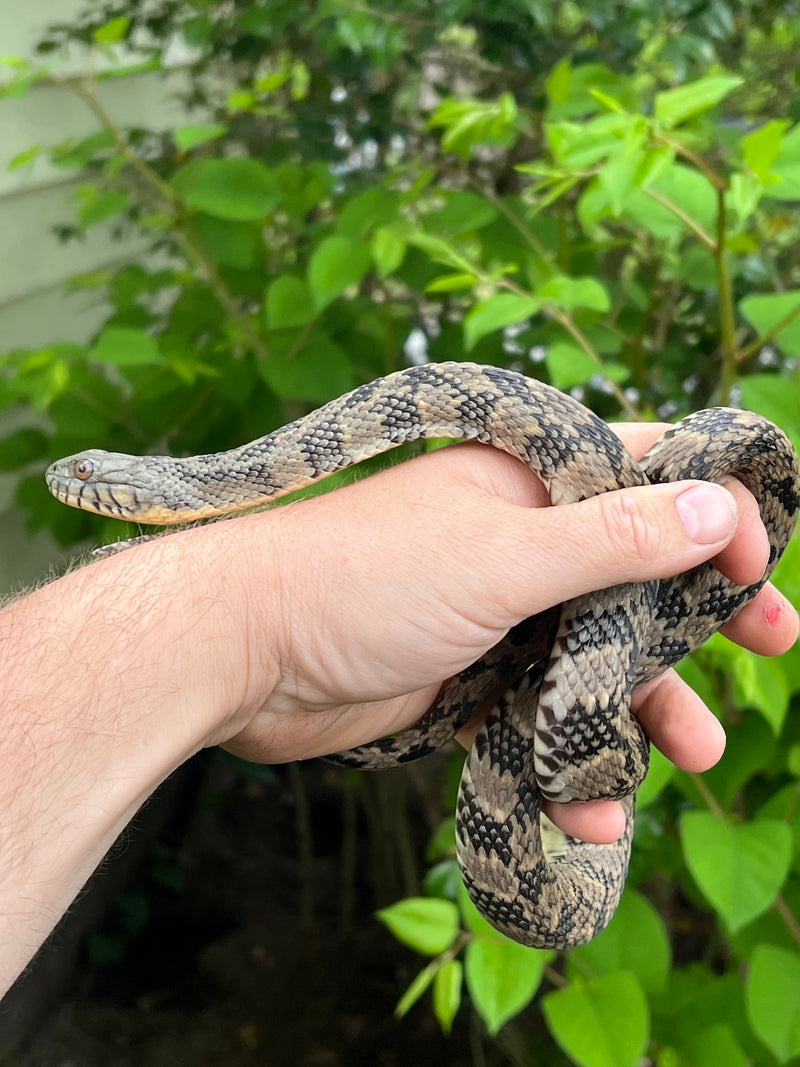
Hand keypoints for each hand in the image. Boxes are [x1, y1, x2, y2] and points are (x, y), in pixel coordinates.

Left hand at [214, 424, 797, 842]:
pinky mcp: (463, 677)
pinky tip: (592, 808)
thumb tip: (721, 509)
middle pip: (633, 571)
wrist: (241, 654)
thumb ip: (613, 539)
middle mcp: (514, 537)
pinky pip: (535, 714)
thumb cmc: (363, 580)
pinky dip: (564, 757)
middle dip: (697, 617)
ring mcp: (490, 610)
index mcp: (526, 479)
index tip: (758, 566)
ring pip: (589, 653)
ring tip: (696, 753)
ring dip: (638, 706)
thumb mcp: (502, 557)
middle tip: (774, 646)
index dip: (713, 510)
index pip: (645, 473)